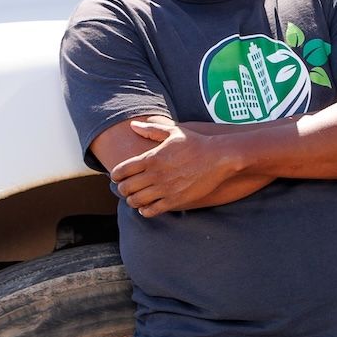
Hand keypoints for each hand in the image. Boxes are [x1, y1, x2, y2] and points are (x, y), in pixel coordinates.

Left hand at [110, 120, 237, 217]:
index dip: (116, 175)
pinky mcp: (176, 200)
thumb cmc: (197, 144)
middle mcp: (155, 174)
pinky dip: (145, 210)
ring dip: (133, 201)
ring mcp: (165, 189)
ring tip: (137, 198)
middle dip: (123, 189)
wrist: (220, 158)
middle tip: (128, 188)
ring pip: (136, 201)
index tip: (120, 176)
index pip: (120, 171)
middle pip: (125, 188)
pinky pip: (151, 210)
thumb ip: (151, 129)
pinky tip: (148, 206)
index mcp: (151, 158)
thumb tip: (133, 125)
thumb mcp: (174, 132)